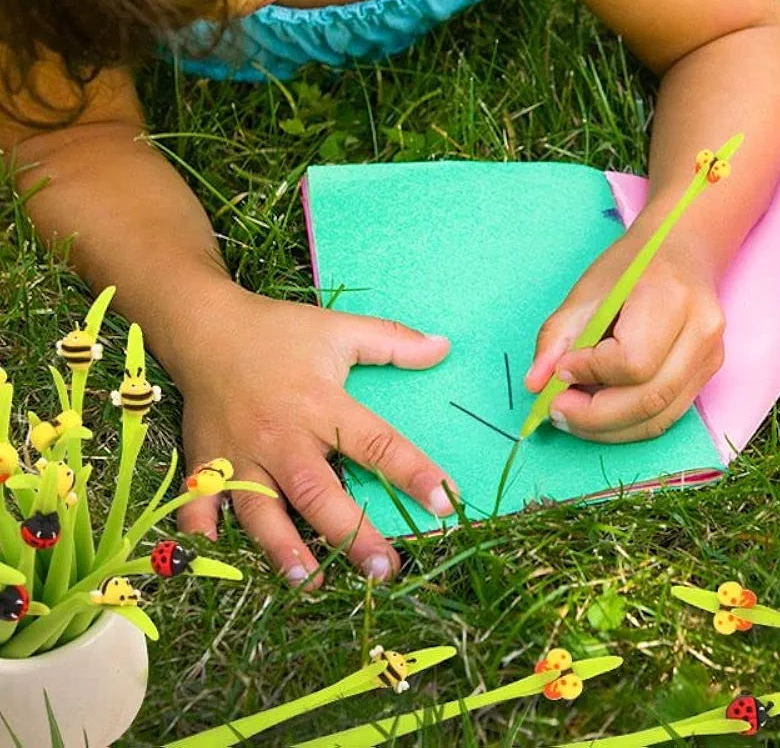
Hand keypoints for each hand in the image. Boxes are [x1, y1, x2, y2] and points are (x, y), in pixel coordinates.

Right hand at [172, 285, 456, 586]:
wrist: (206, 326)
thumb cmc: (279, 331)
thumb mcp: (339, 329)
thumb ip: (392, 342)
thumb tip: (444, 346)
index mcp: (320, 404)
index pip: (376, 444)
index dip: (413, 473)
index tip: (447, 502)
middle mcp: (282, 437)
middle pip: (319, 493)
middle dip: (352, 534)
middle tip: (384, 570)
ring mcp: (240, 455)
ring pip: (262, 511)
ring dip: (285, 549)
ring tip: (312, 585)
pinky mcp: (205, 463)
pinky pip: (200, 506)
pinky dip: (204, 535)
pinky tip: (218, 563)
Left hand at [524, 215, 724, 441]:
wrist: (681, 249)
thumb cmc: (632, 266)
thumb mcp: (586, 291)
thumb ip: (557, 338)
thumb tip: (536, 385)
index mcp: (671, 298)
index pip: (633, 360)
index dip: (591, 373)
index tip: (561, 370)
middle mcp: (701, 331)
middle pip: (649, 398)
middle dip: (594, 416)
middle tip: (556, 410)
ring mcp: (711, 356)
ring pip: (659, 418)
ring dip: (608, 428)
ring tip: (572, 416)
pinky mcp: (708, 374)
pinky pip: (666, 416)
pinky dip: (628, 424)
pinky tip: (599, 414)